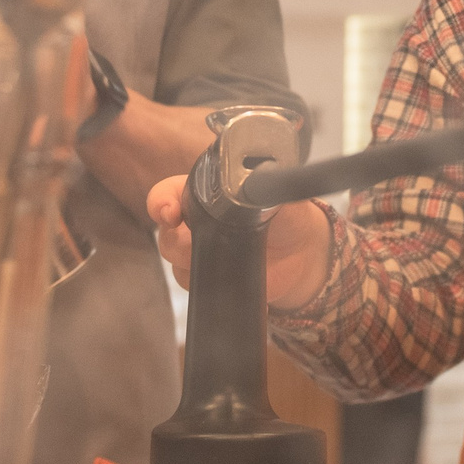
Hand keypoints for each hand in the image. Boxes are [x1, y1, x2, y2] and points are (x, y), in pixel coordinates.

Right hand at [146, 176, 333, 311]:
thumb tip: (259, 180)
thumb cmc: (288, 215)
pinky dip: (206, 282)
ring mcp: (200, 251)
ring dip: (193, 263)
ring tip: (227, 258)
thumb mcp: (277, 195)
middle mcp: (195, 220)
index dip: (160, 202)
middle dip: (177, 240)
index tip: (169, 213)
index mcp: (206, 192)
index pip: (167, 192)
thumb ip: (265, 185)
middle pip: (166, 233)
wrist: (303, 255)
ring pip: (175, 262)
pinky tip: (230, 276)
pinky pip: (190, 283)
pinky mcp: (209, 277)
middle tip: (200, 243)